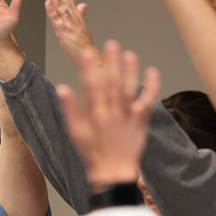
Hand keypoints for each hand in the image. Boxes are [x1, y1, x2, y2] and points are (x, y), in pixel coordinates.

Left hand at [44, 0, 97, 66]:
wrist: (89, 58)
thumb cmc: (84, 45)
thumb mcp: (82, 27)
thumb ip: (81, 15)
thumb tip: (82, 5)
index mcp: (76, 15)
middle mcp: (72, 17)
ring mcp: (68, 24)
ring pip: (60, 5)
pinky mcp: (64, 32)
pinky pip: (56, 20)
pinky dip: (51, 11)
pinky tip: (47, 3)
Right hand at [57, 41, 159, 184]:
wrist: (113, 170)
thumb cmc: (92, 151)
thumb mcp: (75, 132)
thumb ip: (70, 110)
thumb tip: (62, 89)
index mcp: (94, 115)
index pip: (90, 88)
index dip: (89, 70)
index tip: (88, 54)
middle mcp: (111, 114)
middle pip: (112, 84)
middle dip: (112, 63)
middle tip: (112, 45)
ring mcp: (127, 117)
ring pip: (129, 90)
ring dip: (130, 71)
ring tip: (130, 54)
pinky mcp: (141, 121)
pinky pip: (148, 102)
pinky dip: (151, 87)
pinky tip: (152, 72)